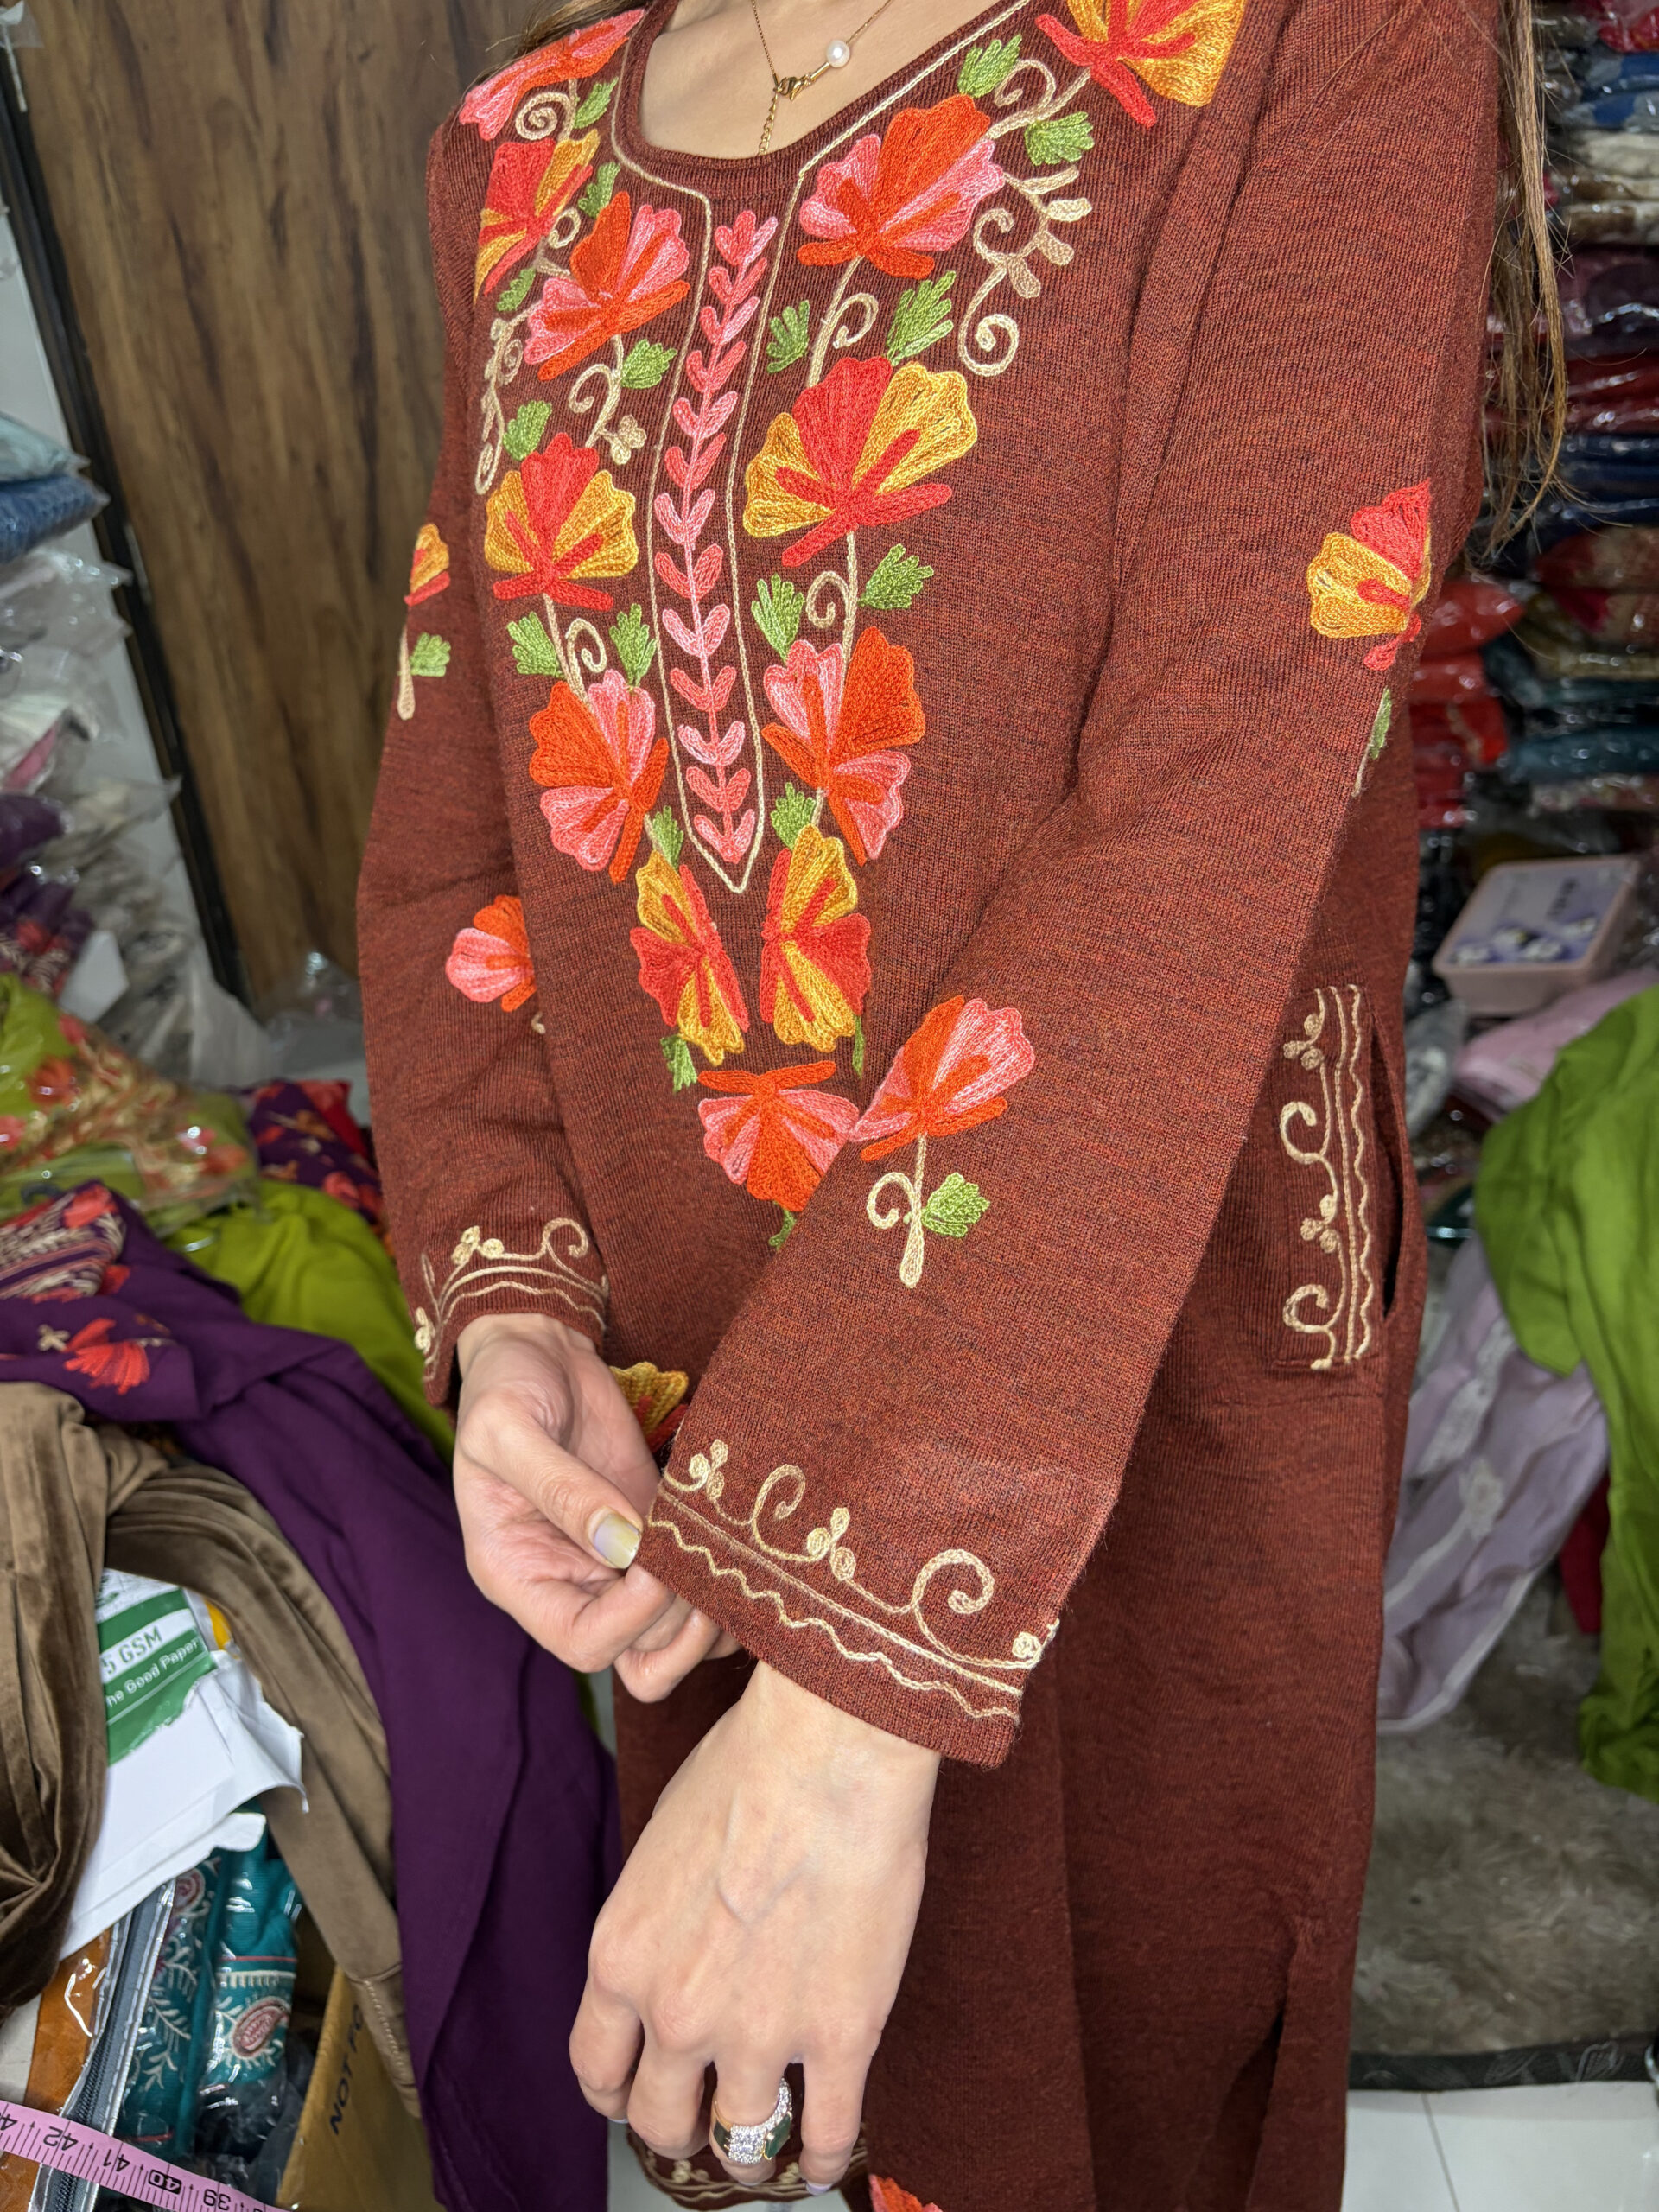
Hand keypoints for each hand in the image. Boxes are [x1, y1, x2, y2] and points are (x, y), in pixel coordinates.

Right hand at [453, 1311, 733, 1697]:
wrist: (538, 1351)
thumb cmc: (506, 1387)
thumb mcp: (510, 1428)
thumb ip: (560, 1486)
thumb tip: (620, 1544)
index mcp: (518, 1575)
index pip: (581, 1642)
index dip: (630, 1618)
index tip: (656, 1561)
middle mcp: (569, 1585)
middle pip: (637, 1660)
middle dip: (680, 1625)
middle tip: (703, 1563)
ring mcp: (617, 1566)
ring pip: (677, 1638)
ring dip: (712, 1613)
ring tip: (726, 1554)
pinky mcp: (654, 1536)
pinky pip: (697, 1589)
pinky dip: (724, 1577)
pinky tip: (732, 1536)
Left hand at [571, 1662, 939, 2192]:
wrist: (827, 1748)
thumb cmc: (747, 1767)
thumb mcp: (661, 1844)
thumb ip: (657, 1922)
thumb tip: (674, 1949)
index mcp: (623, 1959)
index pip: (596, 2069)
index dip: (617, 2090)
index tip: (636, 2091)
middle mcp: (676, 2012)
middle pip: (659, 2121)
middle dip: (679, 2127)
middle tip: (701, 2120)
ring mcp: (758, 2032)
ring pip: (739, 2144)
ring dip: (748, 2150)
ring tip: (763, 2141)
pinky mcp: (839, 2036)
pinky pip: (823, 2135)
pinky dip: (819, 2158)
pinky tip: (819, 2157)